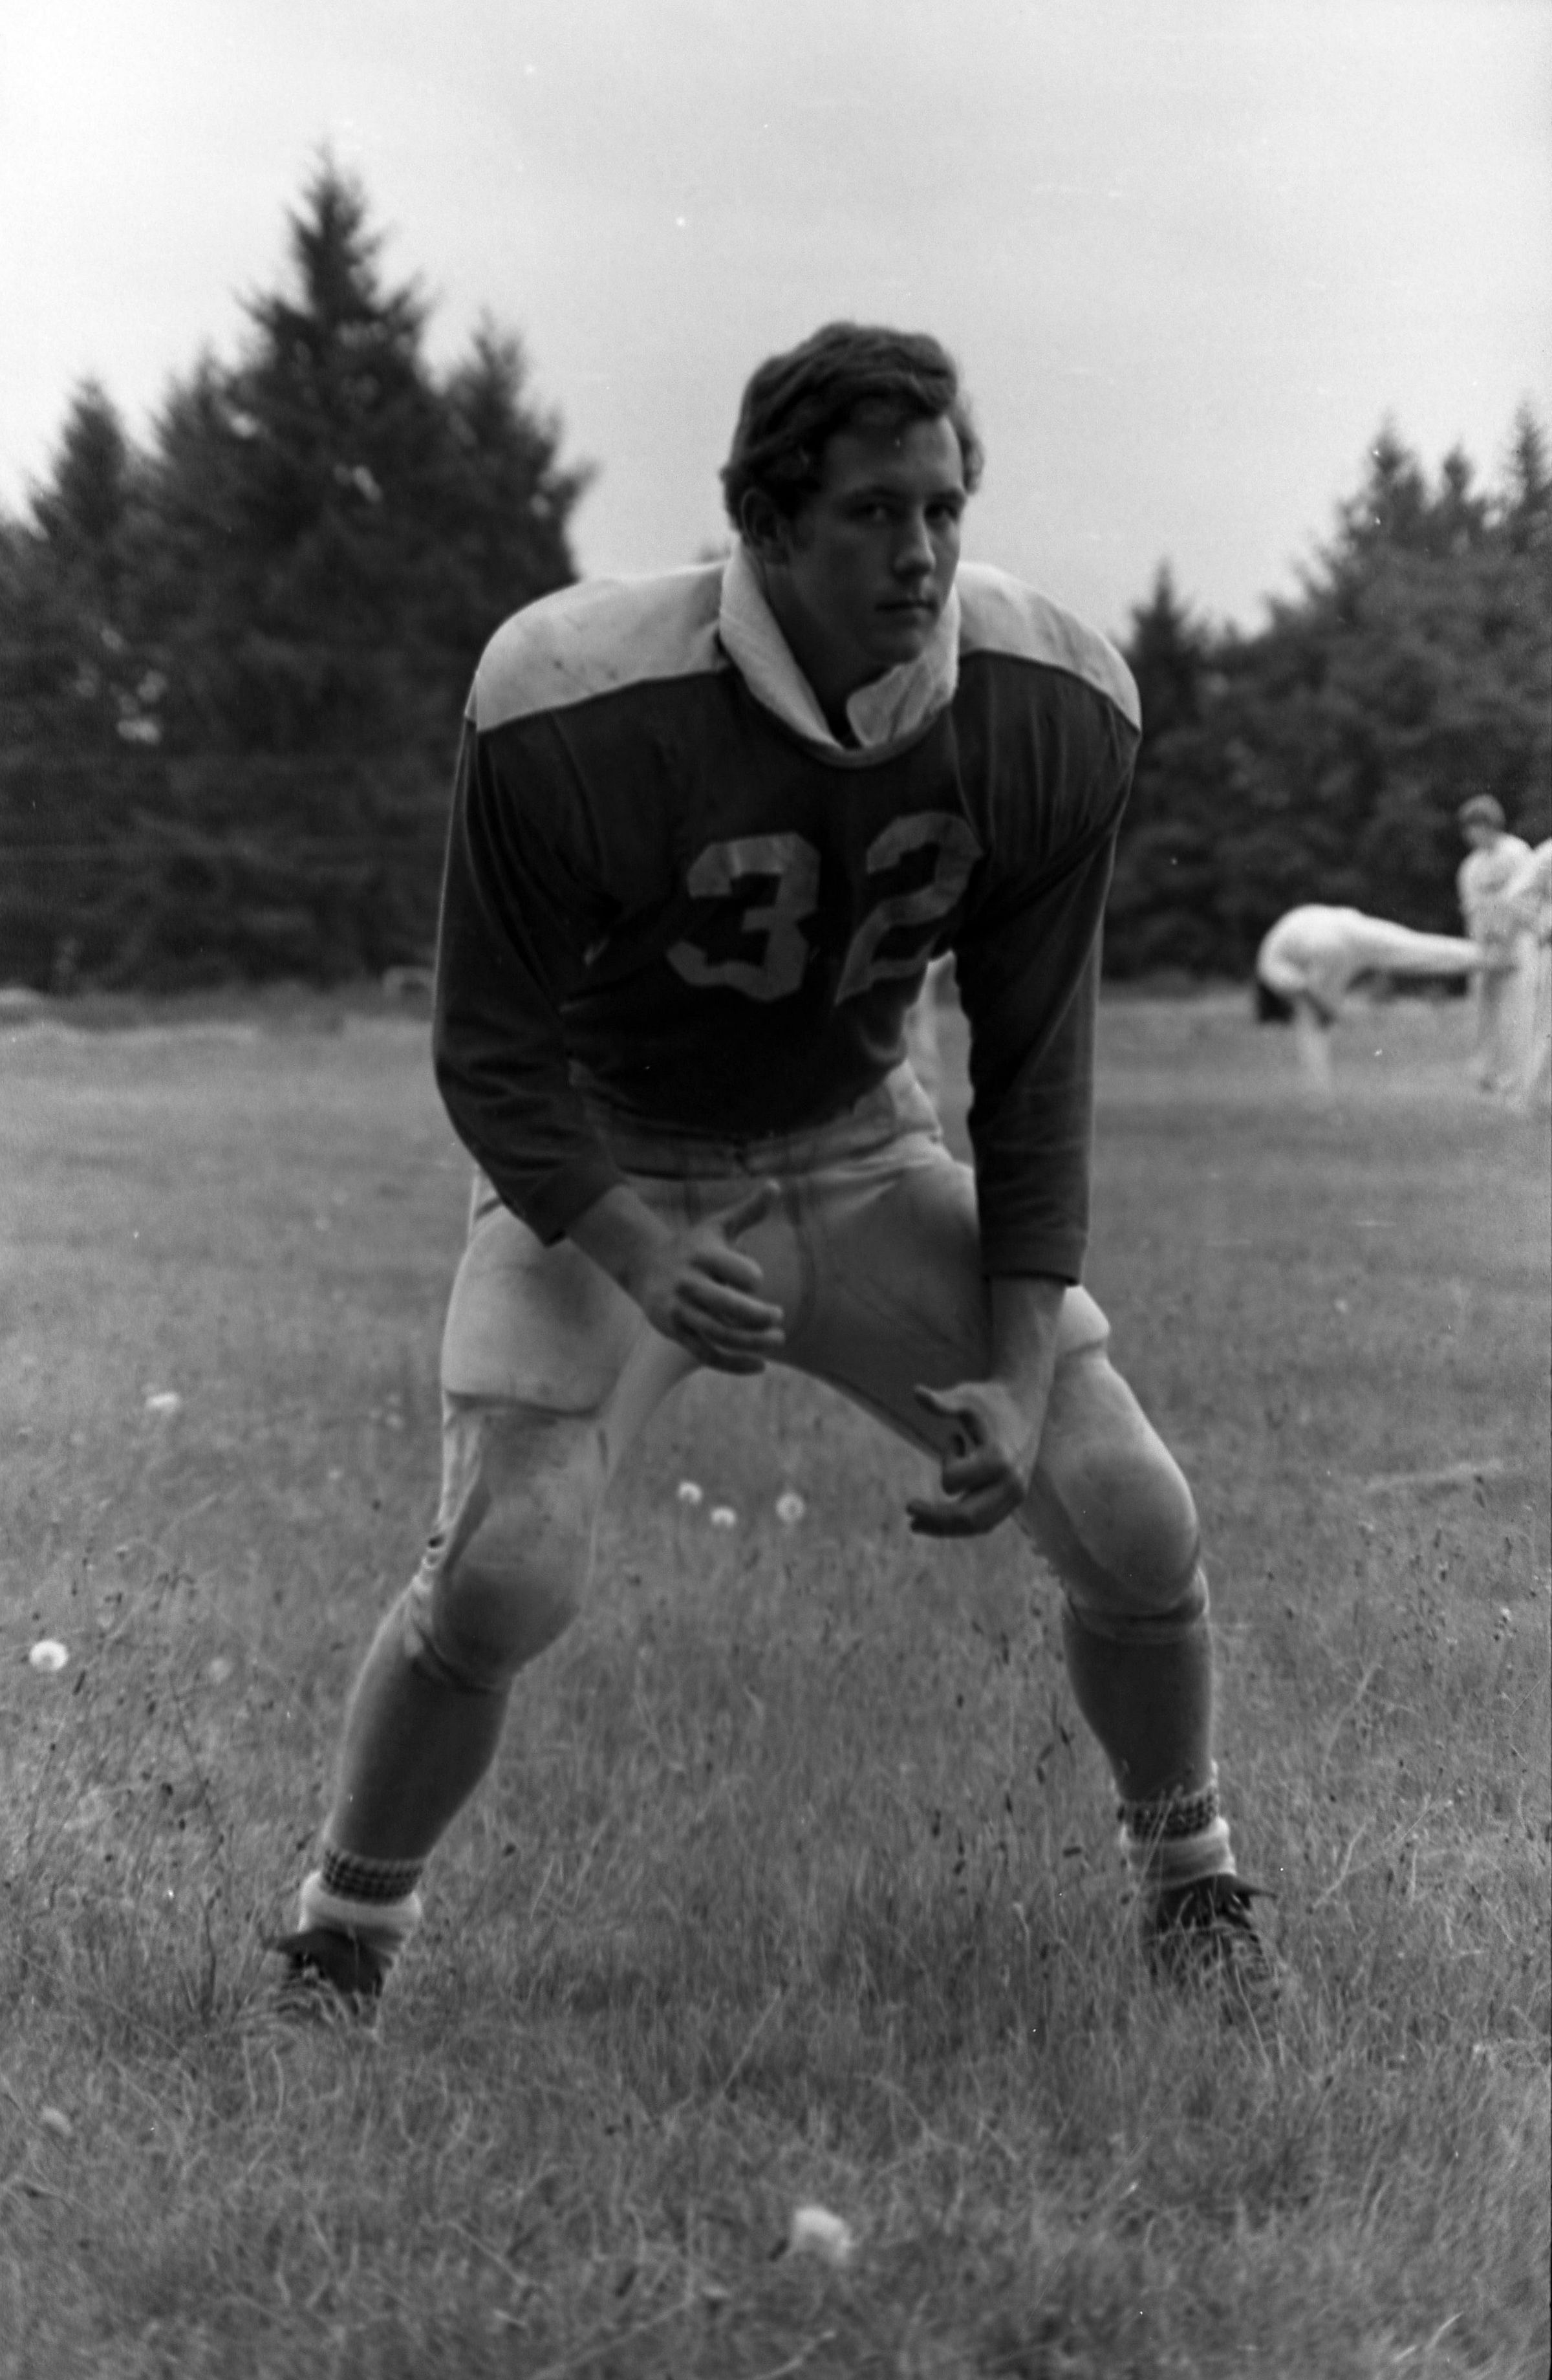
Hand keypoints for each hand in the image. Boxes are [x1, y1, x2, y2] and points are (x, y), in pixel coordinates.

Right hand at [626, 1179, 785, 1374]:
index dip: (748, 1275)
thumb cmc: (693, 1245)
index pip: (727, 1267)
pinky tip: (760, 1366)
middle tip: (779, 1317)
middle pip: (724, 1306)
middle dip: (755, 1315)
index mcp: (700, 1255)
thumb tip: (776, 1186)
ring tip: (778, 1339)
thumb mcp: (718, 1225)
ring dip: (751, 1342)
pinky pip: (707, 1355)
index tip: (757, 1280)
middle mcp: (688, 1284)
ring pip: (718, 1333)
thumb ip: (749, 1210)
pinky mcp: (677, 1333)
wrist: (645, 1266)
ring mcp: (681, 1311)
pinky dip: (734, 1364)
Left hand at [906, 1379, 1039, 1536]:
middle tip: (908, 1511)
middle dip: (934, 1518)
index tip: (953, 1438)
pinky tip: (939, 1521)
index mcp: (999, 1459)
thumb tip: (916, 1391)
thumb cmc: (990, 1399)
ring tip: (916, 1526)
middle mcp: (1011, 1483)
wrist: (1025, 1403)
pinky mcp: (1014, 1499)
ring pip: (977, 1525)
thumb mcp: (966, 1397)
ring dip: (945, 1528)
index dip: (946, 1460)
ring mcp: (1015, 1495)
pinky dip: (962, 1525)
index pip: (953, 1481)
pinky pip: (986, 1522)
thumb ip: (943, 1402)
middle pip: (966, 1516)